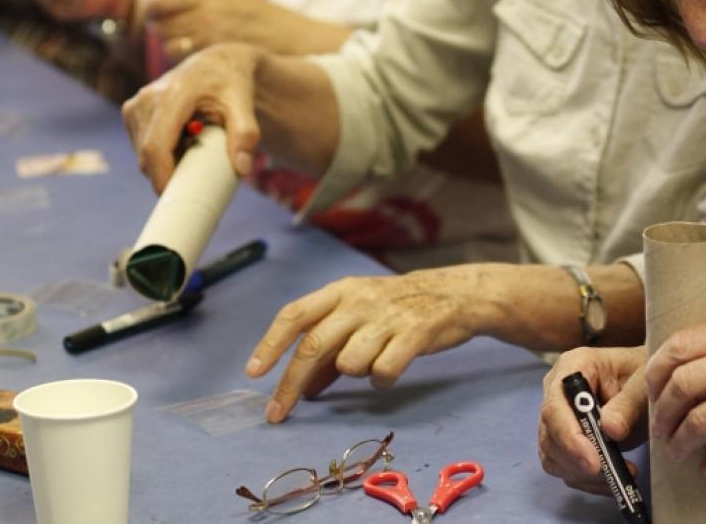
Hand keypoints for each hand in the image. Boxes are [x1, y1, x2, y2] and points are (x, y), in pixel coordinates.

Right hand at [121, 42, 261, 191]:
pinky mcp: (132, 111)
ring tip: (194, 147)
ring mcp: (135, 105)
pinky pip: (142, 146)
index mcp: (171, 95)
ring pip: (143, 154)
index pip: (155, 147)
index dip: (162, 177)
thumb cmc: (231, 83)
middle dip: (168, 174)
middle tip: (197, 178)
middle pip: (147, 155)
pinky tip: (183, 142)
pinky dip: (162, 154)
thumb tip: (242, 169)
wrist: (216, 62)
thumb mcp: (243, 105)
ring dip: (166, 163)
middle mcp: (146, 99)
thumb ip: (245, 134)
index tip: (176, 198)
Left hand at [145, 0, 325, 60]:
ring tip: (189, 55)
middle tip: (174, 38)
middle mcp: (206, 15)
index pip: (160, 2)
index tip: (155, 17)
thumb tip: (172, 8)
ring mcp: (212, 39)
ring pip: (170, 49)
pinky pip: (187, 66)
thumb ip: (205, 3)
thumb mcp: (236, 1)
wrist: (302, 41)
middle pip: (161, 27)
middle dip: (164, 33)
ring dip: (175, 52)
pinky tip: (201, 69)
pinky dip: (187, 68)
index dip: (154, 11)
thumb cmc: (269, 22)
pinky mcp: (219, 62)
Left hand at [245, 266, 501, 423]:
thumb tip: (303, 389)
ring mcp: (387, 317)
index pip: (295, 315)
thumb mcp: (358, 317)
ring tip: (371, 362)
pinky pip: (384, 372)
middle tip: (276, 414)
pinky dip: (382, 380)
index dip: (270, 344)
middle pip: (313, 345)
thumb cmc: (395, 308)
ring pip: (349, 363)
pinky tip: (390, 371)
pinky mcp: (415, 334)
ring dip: (354, 373)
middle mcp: (358, 301)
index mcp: (339, 292)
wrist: (452, 293)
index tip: (253, 373)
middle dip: (290, 384)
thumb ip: (329, 349)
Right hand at [538, 346, 648, 494]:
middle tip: (613, 474)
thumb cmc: (642, 375)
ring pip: (552, 456)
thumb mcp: (643, 384)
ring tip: (620, 475)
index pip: (555, 407)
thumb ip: (628, 404)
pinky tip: (612, 480)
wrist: (644, 384)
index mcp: (572, 368)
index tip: (594, 462)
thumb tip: (610, 431)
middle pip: (549, 435)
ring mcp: (558, 417)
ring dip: (583, 475)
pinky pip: (564, 468)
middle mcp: (557, 392)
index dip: (569, 437)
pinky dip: (587, 481)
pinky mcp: (564, 440)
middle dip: (577, 461)